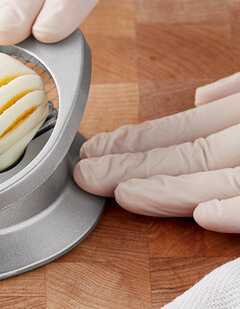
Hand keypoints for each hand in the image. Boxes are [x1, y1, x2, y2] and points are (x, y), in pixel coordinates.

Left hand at [73, 73, 239, 232]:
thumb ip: (237, 93)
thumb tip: (202, 98)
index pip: (183, 129)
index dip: (136, 141)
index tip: (96, 149)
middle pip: (186, 157)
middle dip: (130, 166)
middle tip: (85, 174)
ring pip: (215, 179)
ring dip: (164, 190)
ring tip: (121, 194)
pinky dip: (236, 211)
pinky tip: (202, 215)